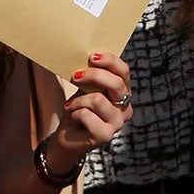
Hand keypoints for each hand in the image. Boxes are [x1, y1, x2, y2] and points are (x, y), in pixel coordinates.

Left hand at [43, 52, 132, 167]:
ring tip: (72, 106)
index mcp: (123, 93)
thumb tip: (89, 57)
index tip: (92, 56)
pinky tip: (74, 117)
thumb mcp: (86, 89)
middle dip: (93, 75)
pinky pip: (86, 115)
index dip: (110, 61)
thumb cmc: (78, 110)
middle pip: (116, 83)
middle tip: (75, 76)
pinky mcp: (105, 135)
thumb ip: (92, 78)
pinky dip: (75, 112)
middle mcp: (125, 108)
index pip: (124, 72)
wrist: (67, 138)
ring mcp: (117, 123)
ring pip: (98, 99)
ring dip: (78, 101)